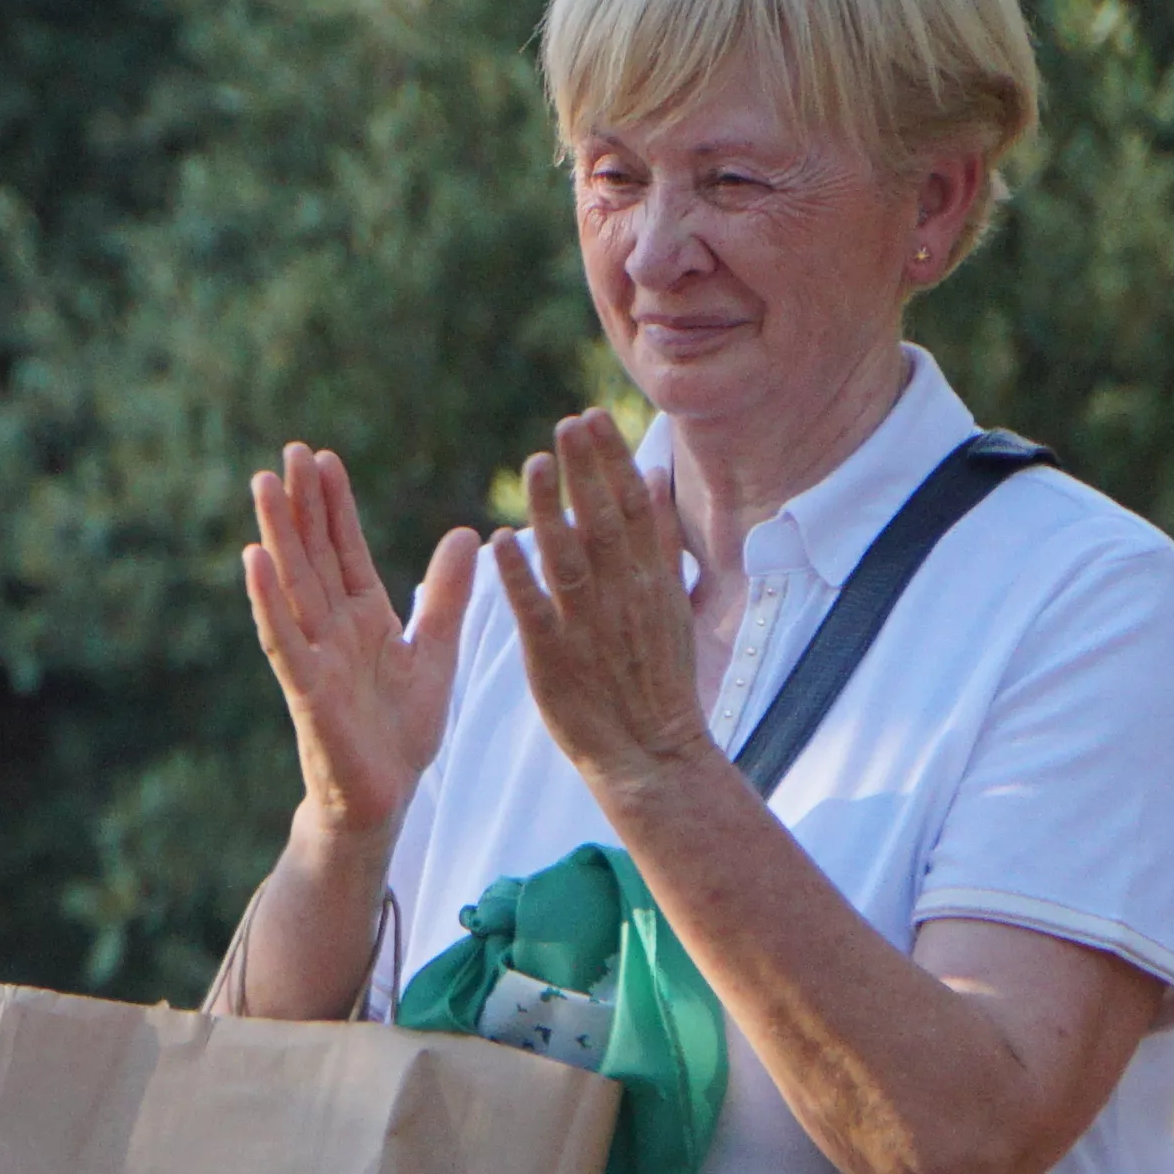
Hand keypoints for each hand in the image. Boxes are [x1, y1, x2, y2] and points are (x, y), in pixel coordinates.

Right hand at [237, 444, 472, 840]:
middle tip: (289, 451)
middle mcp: (332, 629)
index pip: (345, 549)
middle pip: (312, 555)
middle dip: (302, 504)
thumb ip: (447, 595)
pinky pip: (283, 637)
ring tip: (264, 484)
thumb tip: (467, 533)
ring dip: (277, 534)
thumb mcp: (436, 651)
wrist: (384, 800)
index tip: (324, 458)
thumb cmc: (401, 732)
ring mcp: (315, 656)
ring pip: (292, 584)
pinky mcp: (305, 689)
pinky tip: (253, 558)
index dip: (334, 506)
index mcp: (363, 618)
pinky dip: (267, 598)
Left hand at [485, 412, 716, 798]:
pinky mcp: (554, 659)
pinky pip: (535, 610)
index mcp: (651, 583)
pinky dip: (519, 575)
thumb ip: (659, 542)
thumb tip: (655, 479)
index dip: (611, 462)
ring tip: (534, 464)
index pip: (632, 509)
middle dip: (585, 471)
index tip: (592, 420)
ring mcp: (589, 627)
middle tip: (566, 424)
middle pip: (603, 523)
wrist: (652, 753)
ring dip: (550, 510)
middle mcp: (623, 598)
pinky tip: (500, 540)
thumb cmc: (658, 678)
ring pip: (569, 558)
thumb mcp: (673, 603)